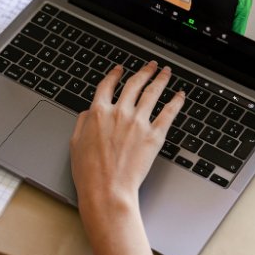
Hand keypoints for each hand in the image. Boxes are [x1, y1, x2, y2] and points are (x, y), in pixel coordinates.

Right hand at [70, 61, 184, 213]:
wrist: (107, 189)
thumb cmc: (89, 172)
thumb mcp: (75, 143)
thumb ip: (81, 123)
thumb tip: (87, 113)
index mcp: (98, 113)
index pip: (107, 86)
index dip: (114, 74)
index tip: (119, 70)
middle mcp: (119, 112)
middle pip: (134, 84)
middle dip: (143, 71)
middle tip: (150, 65)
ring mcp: (138, 122)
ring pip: (153, 93)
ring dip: (160, 79)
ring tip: (166, 72)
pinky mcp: (154, 135)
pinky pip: (169, 113)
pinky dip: (176, 101)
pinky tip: (180, 95)